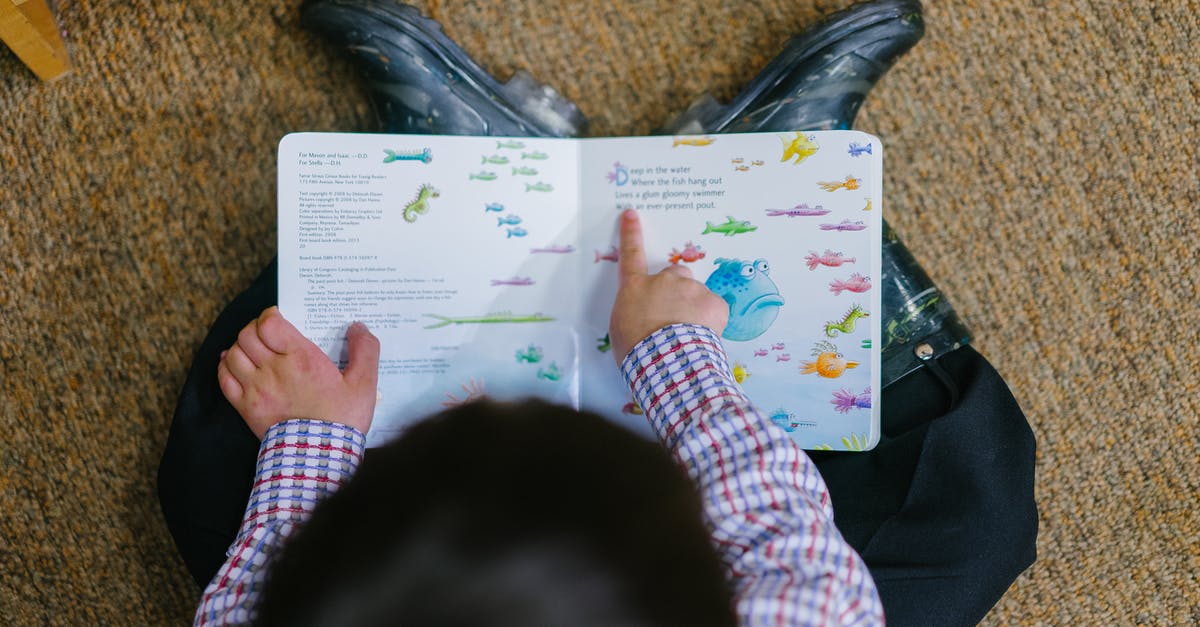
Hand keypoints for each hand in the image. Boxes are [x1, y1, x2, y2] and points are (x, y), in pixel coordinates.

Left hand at [217, 306, 380, 438]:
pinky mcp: (246, 407)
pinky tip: (233, 364)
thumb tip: (358, 327)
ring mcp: (256, 389)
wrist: (320, 457)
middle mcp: (273, 369)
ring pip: (233, 353)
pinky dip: (225, 366)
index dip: (270, 315)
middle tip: (267, 333)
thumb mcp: (364, 384)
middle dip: (255, 328)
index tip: (278, 318)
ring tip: (253, 349)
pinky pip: (224, 378)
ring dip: (240, 346)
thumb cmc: (342, 420)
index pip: (269, 323)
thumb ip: (365, 350)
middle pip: (248, 335)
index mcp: (301, 358)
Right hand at [609, 209, 727, 362]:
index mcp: (636, 287)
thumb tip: (644, 315)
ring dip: (695, 308)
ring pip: (697, 293)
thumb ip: (634, 311)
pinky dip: (712, 321)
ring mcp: (691, 289)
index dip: (631, 233)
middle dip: (677, 289)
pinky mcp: (714, 302)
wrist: (665, 359)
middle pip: (675, 274)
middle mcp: (664, 281)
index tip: (632, 215)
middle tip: (674, 314)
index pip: (631, 254)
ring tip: (688, 334)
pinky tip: (703, 336)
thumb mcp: (622, 328)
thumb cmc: (637, 350)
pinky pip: (715, 309)